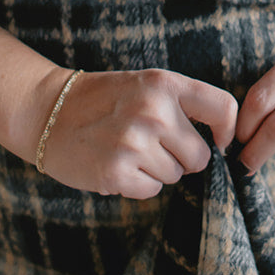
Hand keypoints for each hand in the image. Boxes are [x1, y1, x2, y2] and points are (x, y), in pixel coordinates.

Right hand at [37, 68, 237, 198]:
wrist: (47, 111)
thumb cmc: (104, 99)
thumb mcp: (146, 85)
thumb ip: (181, 104)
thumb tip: (221, 143)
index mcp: (165, 84)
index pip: (223, 108)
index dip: (226, 132)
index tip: (217, 142)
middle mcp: (154, 112)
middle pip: (200, 156)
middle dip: (181, 158)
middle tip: (152, 145)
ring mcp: (134, 143)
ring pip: (175, 175)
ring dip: (156, 170)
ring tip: (127, 150)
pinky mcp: (116, 172)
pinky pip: (151, 190)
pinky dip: (137, 183)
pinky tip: (116, 164)